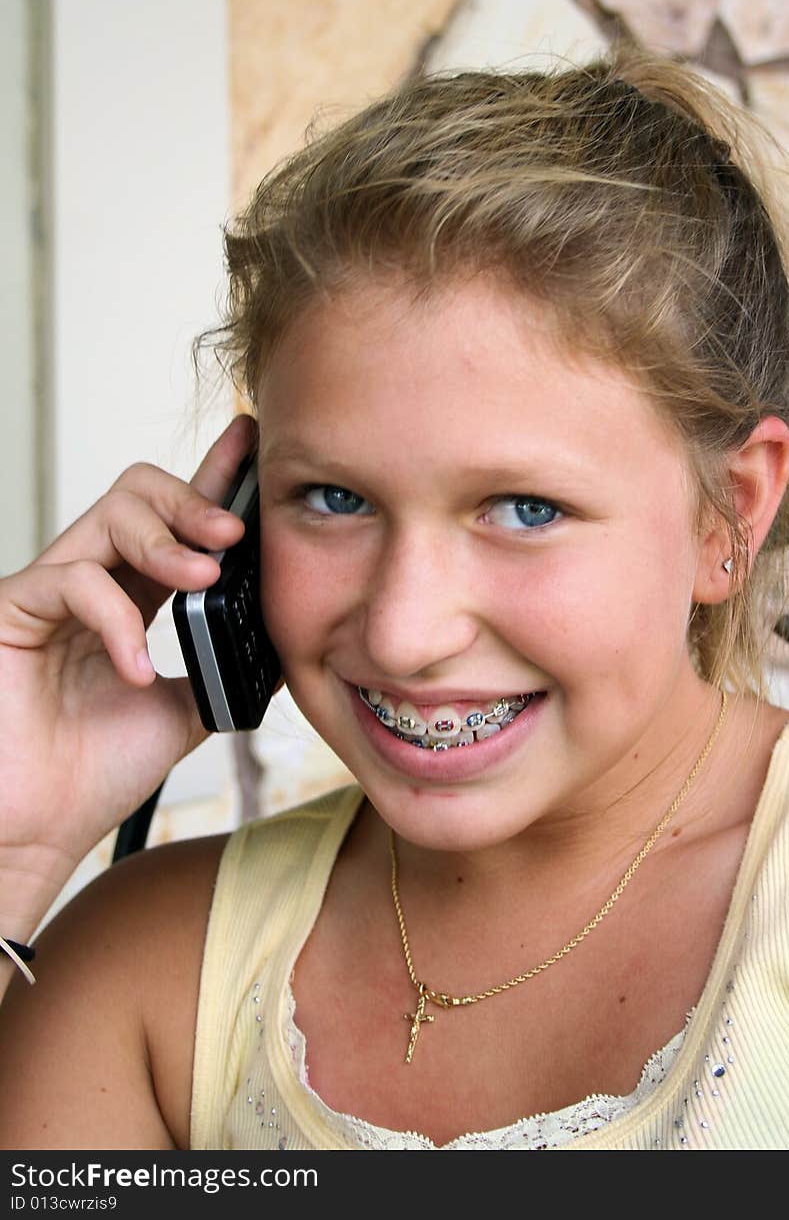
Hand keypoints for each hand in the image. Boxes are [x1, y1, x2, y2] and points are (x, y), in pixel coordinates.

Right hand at [0, 414, 255, 896]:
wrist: (38, 828)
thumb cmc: (92, 774)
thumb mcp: (184, 712)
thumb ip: (221, 668)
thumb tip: (280, 642)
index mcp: (133, 597)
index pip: (177, 521)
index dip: (214, 478)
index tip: (254, 441)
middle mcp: (93, 582)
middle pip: (140, 493)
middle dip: (194, 499)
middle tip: (233, 533)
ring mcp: (50, 591)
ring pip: (110, 515)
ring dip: (167, 541)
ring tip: (204, 578)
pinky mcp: (13, 610)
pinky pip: (72, 580)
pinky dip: (116, 621)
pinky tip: (135, 668)